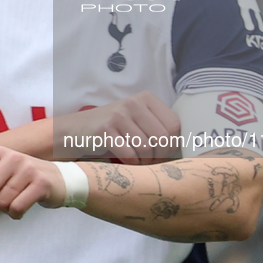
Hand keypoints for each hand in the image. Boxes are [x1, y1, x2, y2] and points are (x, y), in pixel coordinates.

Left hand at [0, 146, 65, 220]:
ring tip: (12, 206)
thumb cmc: (24, 180)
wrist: (61, 179)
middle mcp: (12, 157)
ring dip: (4, 211)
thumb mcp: (2, 173)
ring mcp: (28, 169)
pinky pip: (17, 208)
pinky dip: (16, 215)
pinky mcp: (41, 183)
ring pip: (2, 202)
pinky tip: (21, 209)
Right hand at [53, 91, 180, 163]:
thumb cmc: (113, 131)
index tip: (163, 156)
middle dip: (158, 157)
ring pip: (146, 148)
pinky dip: (130, 163)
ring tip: (137, 162)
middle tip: (150, 164)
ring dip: (144, 162)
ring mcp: (119, 114)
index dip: (172, 147)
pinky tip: (125, 161)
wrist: (76, 131)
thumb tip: (186, 150)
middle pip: (162, 138)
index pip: (174, 126)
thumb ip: (158, 129)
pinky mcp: (105, 129)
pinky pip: (129, 153)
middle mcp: (134, 103)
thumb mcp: (137, 121)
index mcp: (147, 99)